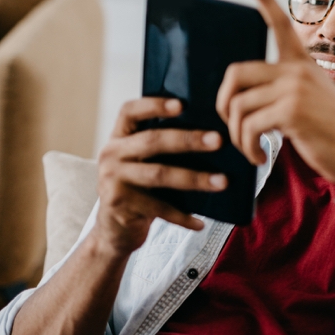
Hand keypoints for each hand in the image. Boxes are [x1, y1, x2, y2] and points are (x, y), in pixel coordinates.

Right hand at [91, 98, 228, 256]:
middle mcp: (111, 155)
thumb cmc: (139, 189)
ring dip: (194, 178)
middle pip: (152, 141)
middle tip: (218, 141)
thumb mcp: (142, 162)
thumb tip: (211, 136)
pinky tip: (201, 222)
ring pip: (159, 174)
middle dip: (188, 140)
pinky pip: (158, 208)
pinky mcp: (120, 205)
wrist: (113, 230)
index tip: (182, 104)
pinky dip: (182, 216)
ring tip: (222, 182)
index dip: (154, 105)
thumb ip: (162, 147)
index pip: (130, 111)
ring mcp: (113, 180)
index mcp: (119, 138)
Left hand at [216, 0, 334, 185]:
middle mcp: (297, 70)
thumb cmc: (333, 135)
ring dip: (238, 136)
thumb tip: (245, 100)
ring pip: (238, 106)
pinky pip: (249, 126)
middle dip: (224, 105)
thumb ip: (284, 91)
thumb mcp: (311, 102)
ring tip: (252, 150)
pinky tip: (259, 156)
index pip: (281, 24)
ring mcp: (295, 87)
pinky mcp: (293, 110)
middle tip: (234, 128)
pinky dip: (247, 147)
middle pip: (235, 74)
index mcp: (302, 64)